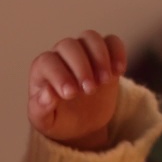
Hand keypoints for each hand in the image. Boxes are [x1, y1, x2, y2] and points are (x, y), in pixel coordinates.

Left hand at [28, 30, 126, 150]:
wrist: (82, 124)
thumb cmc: (59, 120)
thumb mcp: (46, 122)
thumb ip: (41, 109)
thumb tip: (47, 93)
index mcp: (43, 69)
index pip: (47, 62)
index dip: (59, 75)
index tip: (70, 94)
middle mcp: (61, 55)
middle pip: (69, 45)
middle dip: (81, 67)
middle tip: (90, 90)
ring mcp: (84, 52)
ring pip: (91, 38)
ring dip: (100, 57)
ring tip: (104, 81)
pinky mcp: (105, 55)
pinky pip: (112, 42)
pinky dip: (118, 52)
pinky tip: (119, 71)